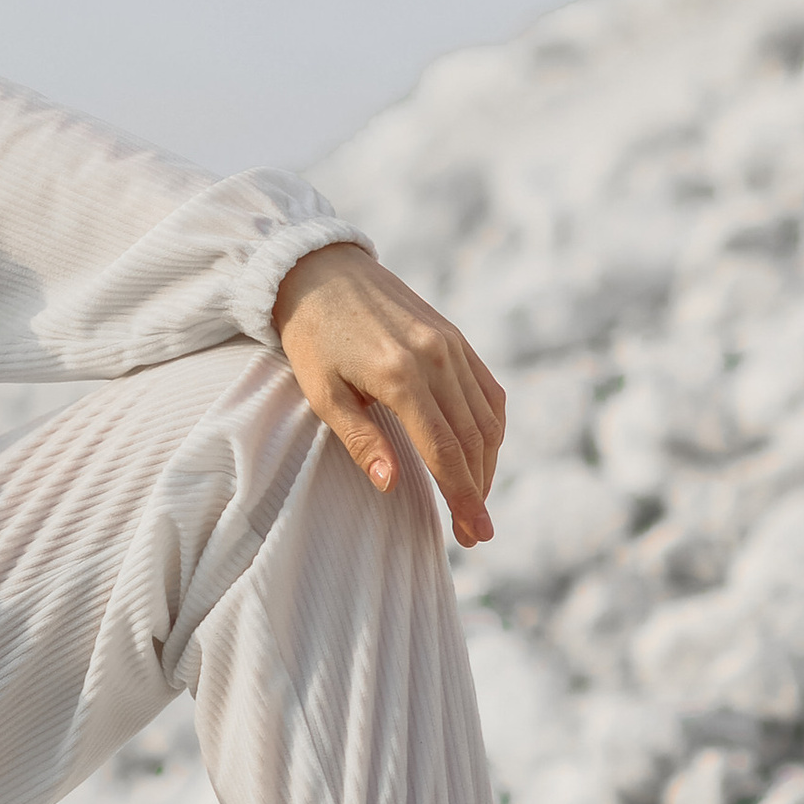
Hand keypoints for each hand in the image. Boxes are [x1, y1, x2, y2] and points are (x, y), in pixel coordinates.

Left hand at [273, 242, 505, 547]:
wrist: (321, 270)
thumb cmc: (312, 336)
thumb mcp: (321, 392)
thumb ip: (360, 439)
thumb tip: (392, 485)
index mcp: (400, 375)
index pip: (444, 451)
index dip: (462, 497)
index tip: (473, 533)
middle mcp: (436, 358)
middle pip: (473, 440)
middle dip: (478, 491)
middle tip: (475, 533)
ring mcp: (452, 345)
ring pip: (486, 418)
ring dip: (487, 465)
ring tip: (475, 500)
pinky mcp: (456, 337)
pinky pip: (487, 391)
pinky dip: (491, 428)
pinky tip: (482, 454)